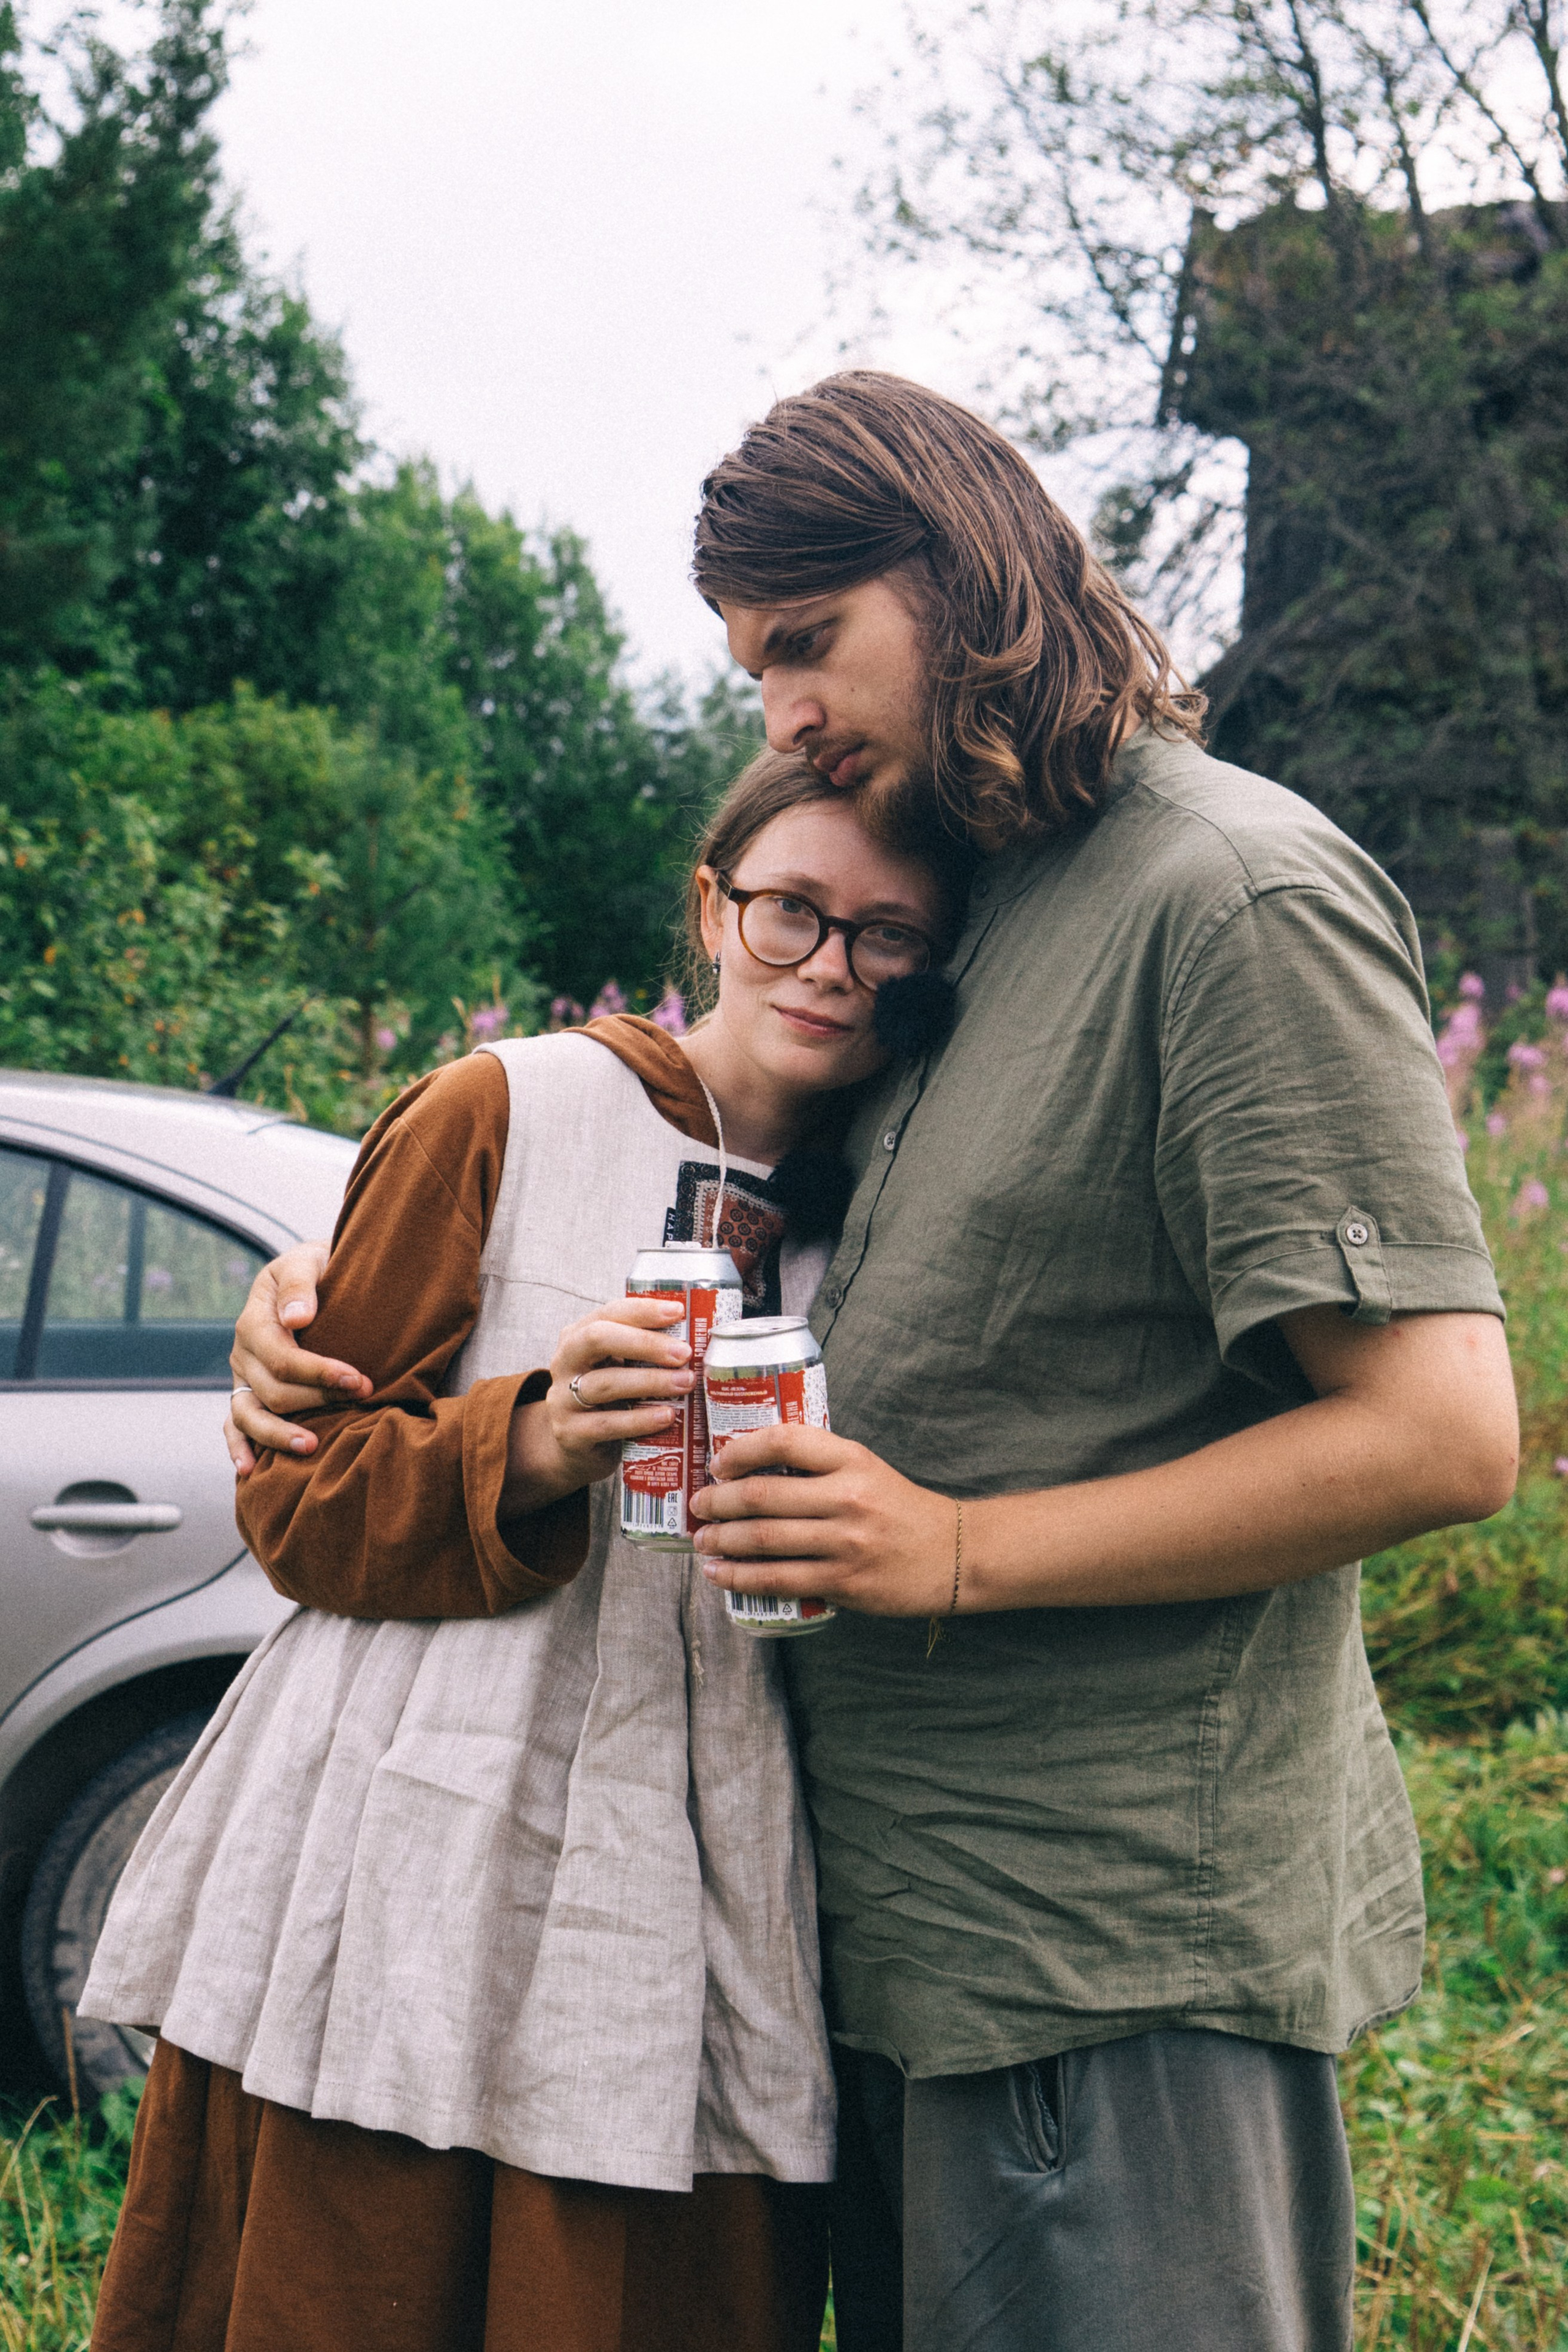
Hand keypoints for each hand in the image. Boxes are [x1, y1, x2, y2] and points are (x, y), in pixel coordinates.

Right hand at [226, 1243, 369, 1473]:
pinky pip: (234, 1424)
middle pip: (272, 1390)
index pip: (282, 1357)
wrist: (313, 1273)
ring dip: (278, 1434)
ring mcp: (242, 1377)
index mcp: (255, 1320)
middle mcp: (243, 1352)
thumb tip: (295, 1318)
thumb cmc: (317, 1267)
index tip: (358, 1380)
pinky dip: (239, 1447)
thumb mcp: (308, 1260)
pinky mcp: (246, 1393)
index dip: (319, 1373)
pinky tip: (250, 1469)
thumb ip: (300, 1284)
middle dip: (317, 1400)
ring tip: (312, 1445)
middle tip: (361, 1400)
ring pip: (249, 1415)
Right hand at [501, 1296, 695, 1512]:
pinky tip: (667, 1416)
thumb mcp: (617, 1368)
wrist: (576, 1448)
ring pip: (605, 1383)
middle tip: (684, 1353)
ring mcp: (563, 1399)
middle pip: (598, 1339)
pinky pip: (607, 1424)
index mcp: (578, 1337)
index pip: (608, 1313)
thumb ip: (642, 1353)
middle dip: (645, 1343)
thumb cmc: (608, 1399)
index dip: (643, 1310)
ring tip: (686, 1383)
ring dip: (650, 1381)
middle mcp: (564, 1362)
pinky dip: (640, 1419)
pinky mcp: (570, 1434)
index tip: (679, 1311)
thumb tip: (698, 1338)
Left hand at [689, 1424, 957, 1617]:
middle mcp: (847, 1497)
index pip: (785, 1441)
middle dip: (717, 1502)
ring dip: (722, 1541)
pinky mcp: (843, 1582)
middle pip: (763, 1495)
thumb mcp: (866, 1469)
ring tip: (703, 1542)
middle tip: (699, 1507)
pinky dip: (741, 1577)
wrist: (953, 1554)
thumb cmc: (900, 1508)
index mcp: (852, 1460)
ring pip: (764, 1540)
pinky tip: (721, 1575)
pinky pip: (779, 1579)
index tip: (718, 1463)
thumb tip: (751, 1467)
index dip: (741, 1450)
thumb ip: (819, 1464)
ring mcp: (845, 1543)